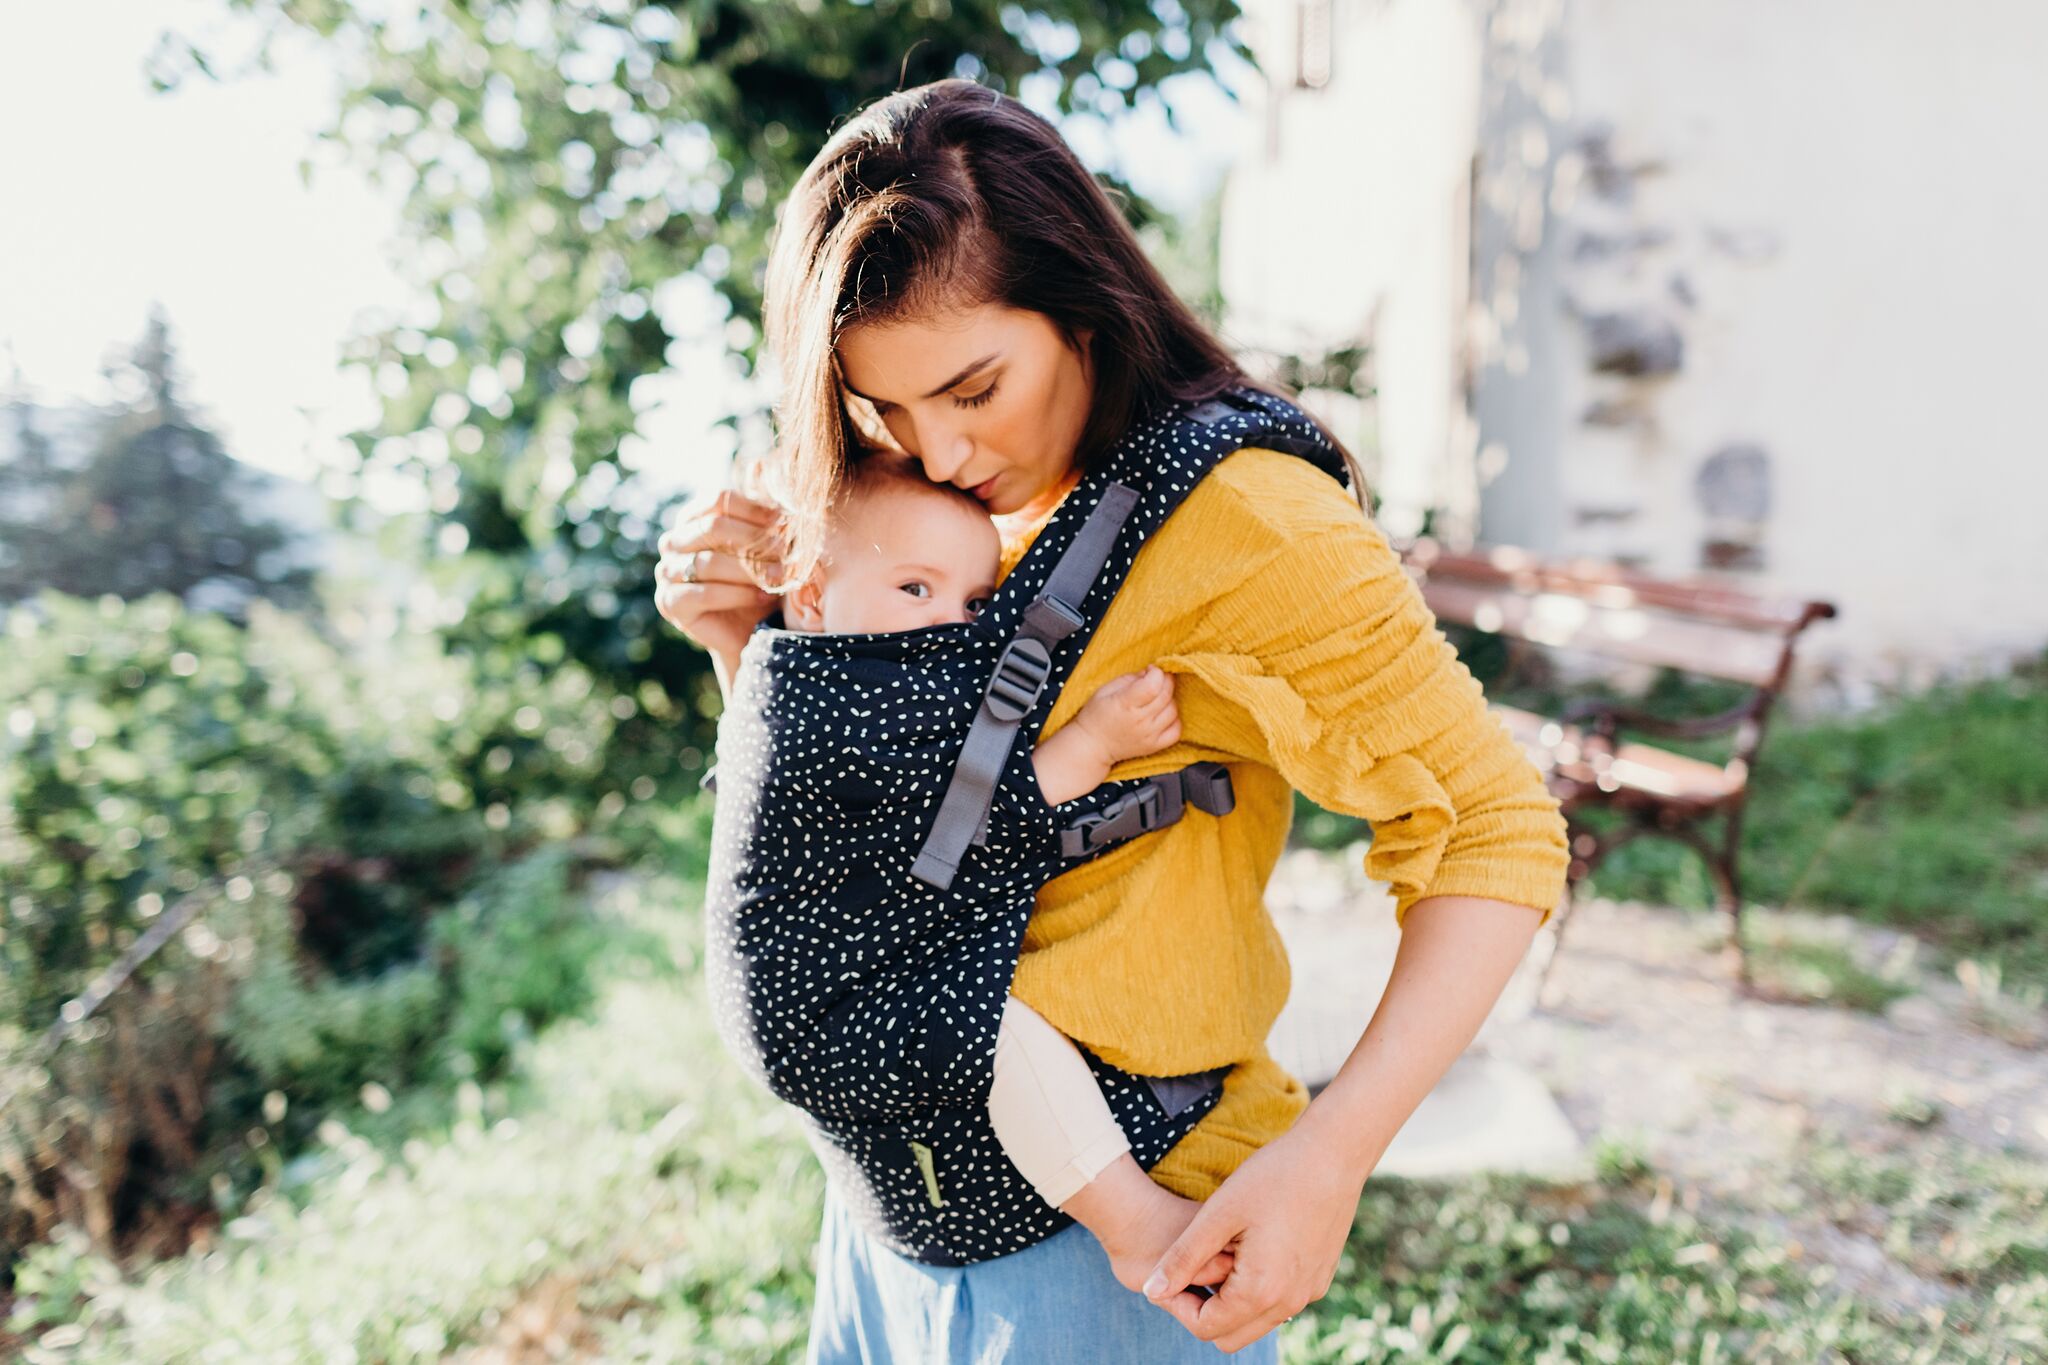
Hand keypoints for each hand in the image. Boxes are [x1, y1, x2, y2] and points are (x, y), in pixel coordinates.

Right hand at [654, 488, 787, 666]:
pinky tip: (763, 596)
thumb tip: (757, 464)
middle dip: (754, 540)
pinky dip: (738, 594)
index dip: (755, 509)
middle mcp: (674, 541)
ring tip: (781, 577)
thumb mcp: (765, 542)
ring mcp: (667, 572)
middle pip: (713, 528)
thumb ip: (761, 509)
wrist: (751, 629)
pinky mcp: (670, 604)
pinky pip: (704, 593)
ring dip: (750, 570)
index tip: (786, 523)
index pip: (719, 500)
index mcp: (694, 518)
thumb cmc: (760, 578)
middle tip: (787, 552)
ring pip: (708, 562)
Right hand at [1071, 666, 1179, 764]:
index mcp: (1125, 704)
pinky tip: (1163, 714)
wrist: (1093, 746)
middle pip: (1166, 695)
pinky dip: (1174, 719)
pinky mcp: (1154, 746)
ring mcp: (1149, 735)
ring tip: (1156, 698)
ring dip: (1169, 700)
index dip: (1157, 672)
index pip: (1153, 685)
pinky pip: (1176, 730)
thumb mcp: (1105, 690)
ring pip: (1173, 710)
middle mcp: (1140, 721)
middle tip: (1157, 679)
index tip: (1151, 670)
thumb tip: (1150, 672)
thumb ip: (1130, 679)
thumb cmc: (1096, 716)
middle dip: (1165, 681)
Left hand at [1140, 1120, 1365, 1351]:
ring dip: (1230, 1299)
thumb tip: (1151, 1291)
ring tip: (1220, 1251)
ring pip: (1256, 1320)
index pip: (1205, 1328)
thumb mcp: (1218, 1215)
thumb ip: (1183, 1258)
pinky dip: (1257, 1289)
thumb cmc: (1273, 1177)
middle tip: (1191, 1267)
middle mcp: (1289, 1303)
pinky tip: (1249, 1246)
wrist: (1334, 1154)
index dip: (1177, 1306)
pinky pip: (1279, 1302)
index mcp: (1261, 1291)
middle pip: (1231, 1336)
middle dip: (1203, 1309)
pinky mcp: (1319, 1277)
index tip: (1167, 1272)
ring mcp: (1309, 1292)